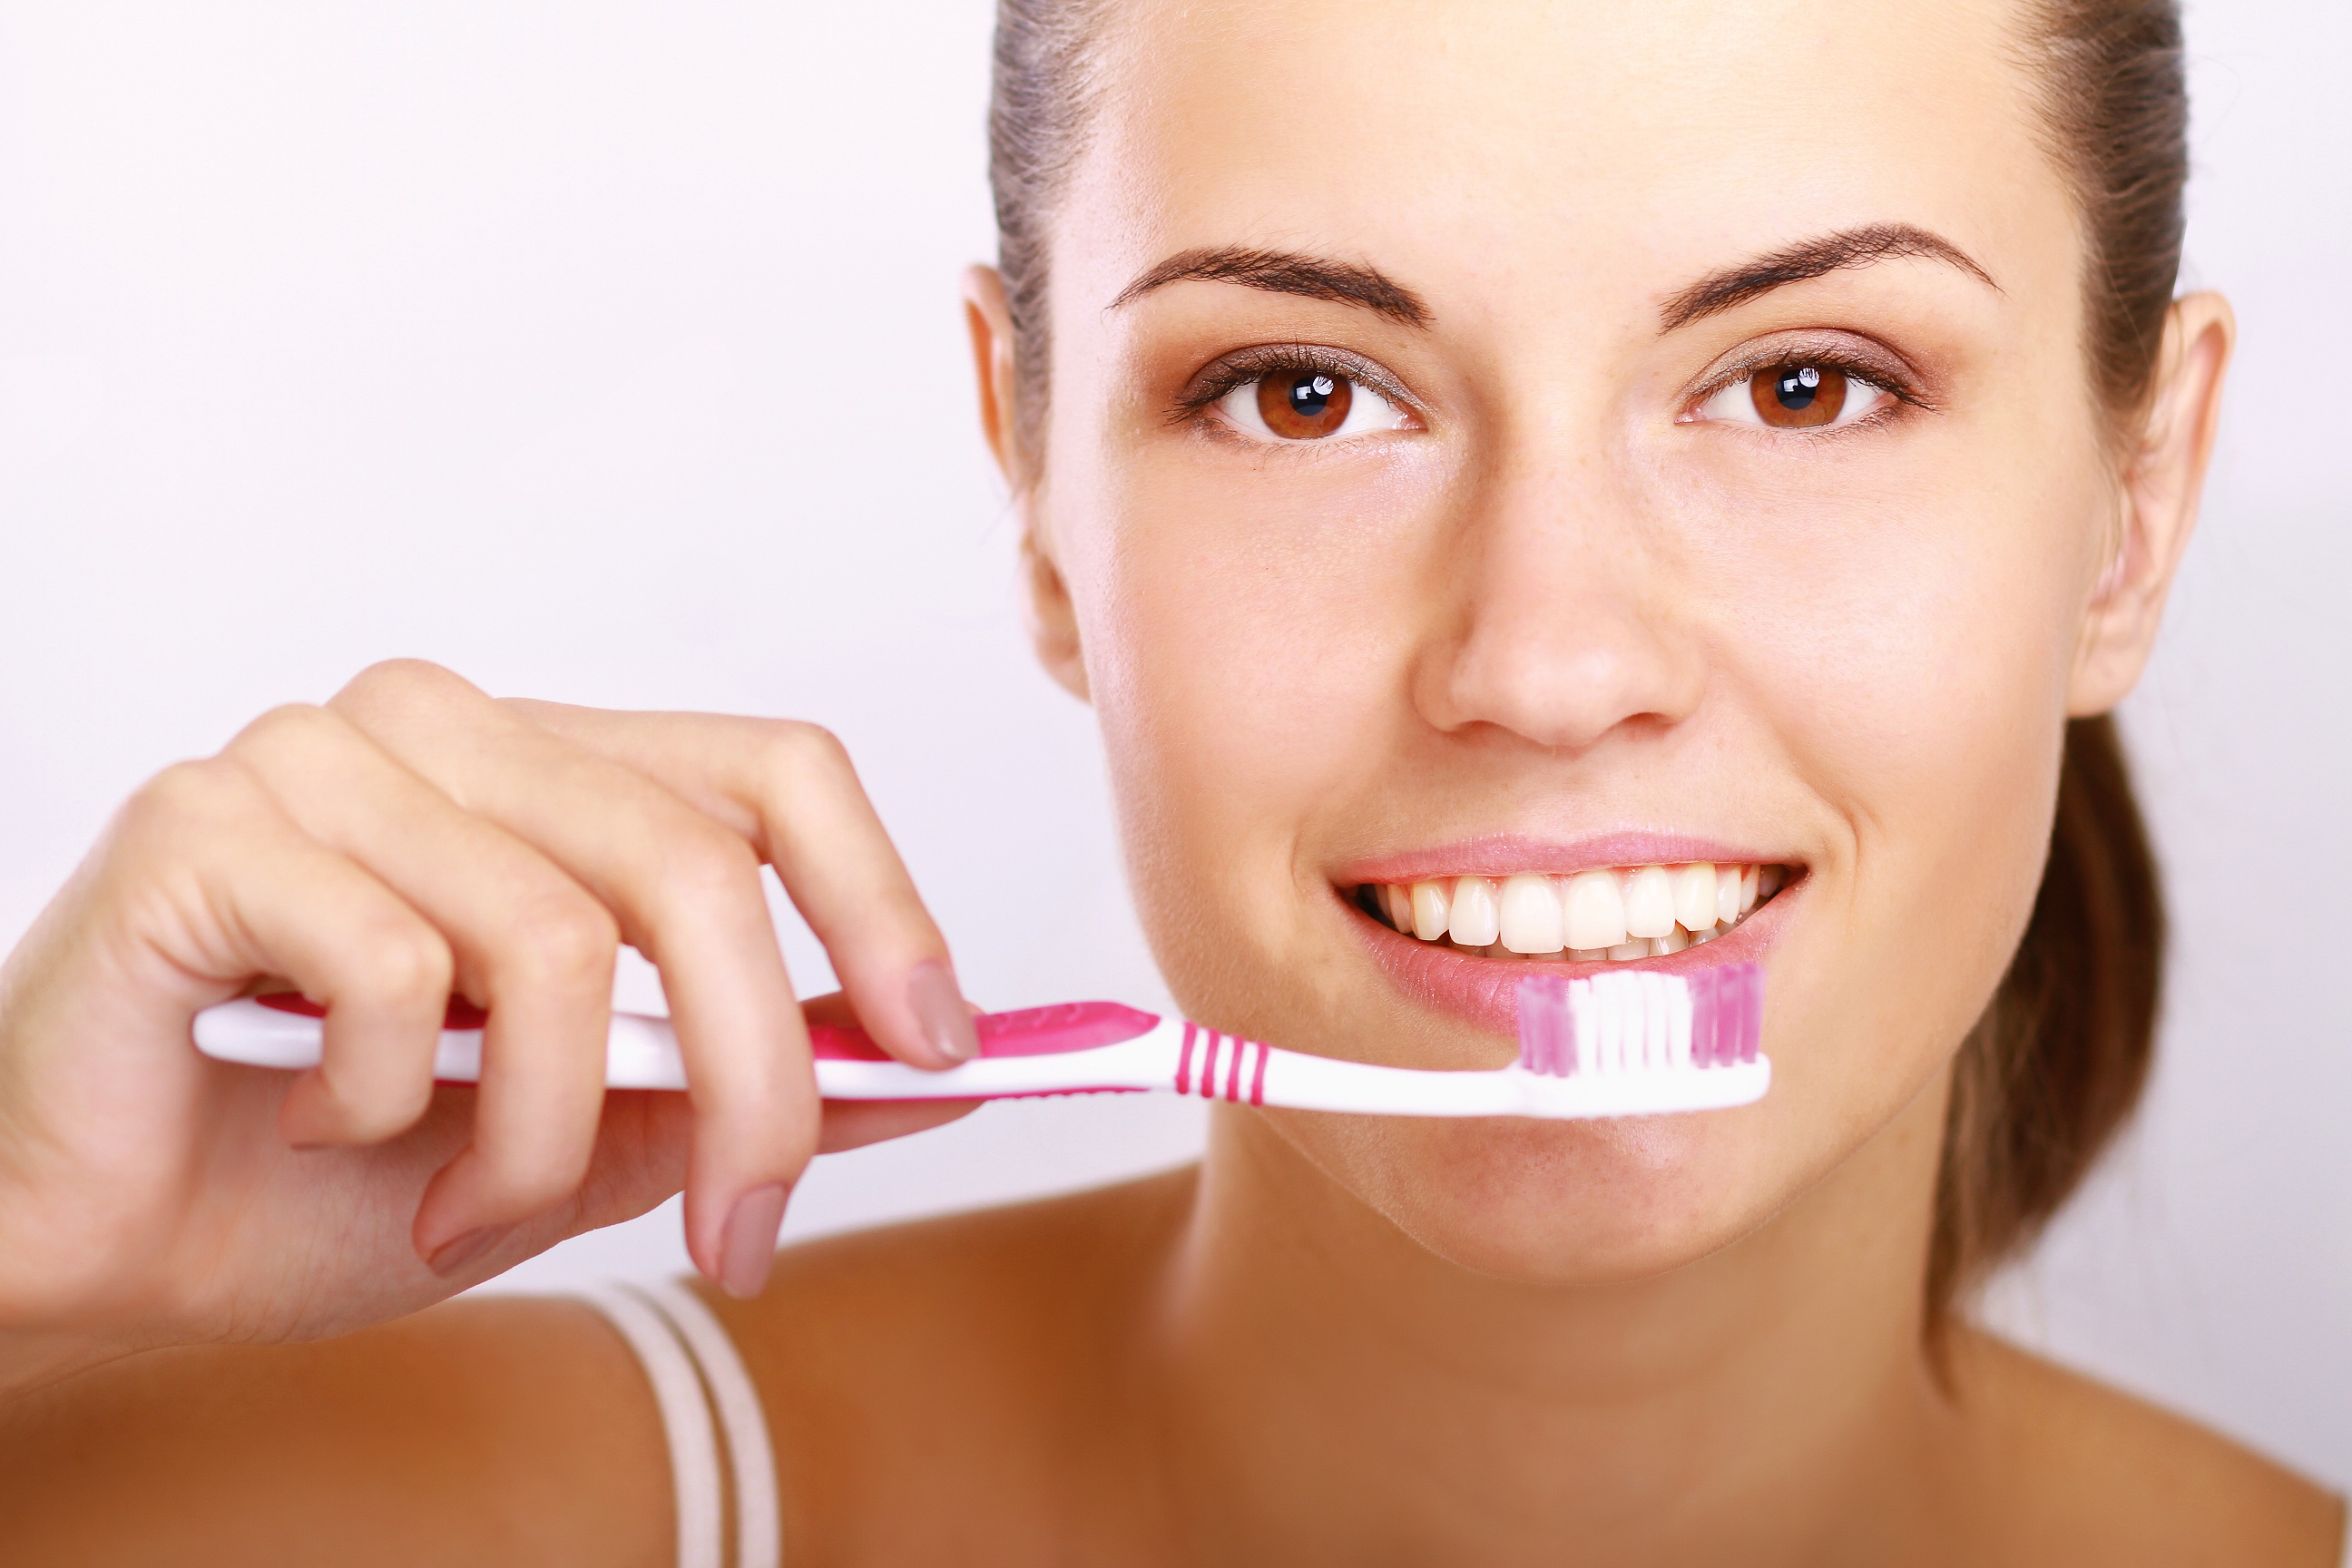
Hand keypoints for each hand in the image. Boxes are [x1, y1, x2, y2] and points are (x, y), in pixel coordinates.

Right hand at [0, 660, 978, 1390]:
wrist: (99, 1247)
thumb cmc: (325, 1177)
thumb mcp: (594, 1139)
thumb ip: (750, 1084)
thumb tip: (939, 1070)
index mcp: (552, 771)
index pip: (775, 772)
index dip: (882, 905)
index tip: (944, 1048)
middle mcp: (450, 728)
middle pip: (697, 866)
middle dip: (752, 1084)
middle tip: (740, 1230)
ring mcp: (322, 756)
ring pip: (556, 937)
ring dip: (539, 1130)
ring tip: (464, 1196)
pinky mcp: (207, 822)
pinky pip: (396, 967)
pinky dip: (392, 1101)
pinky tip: (318, 1117)